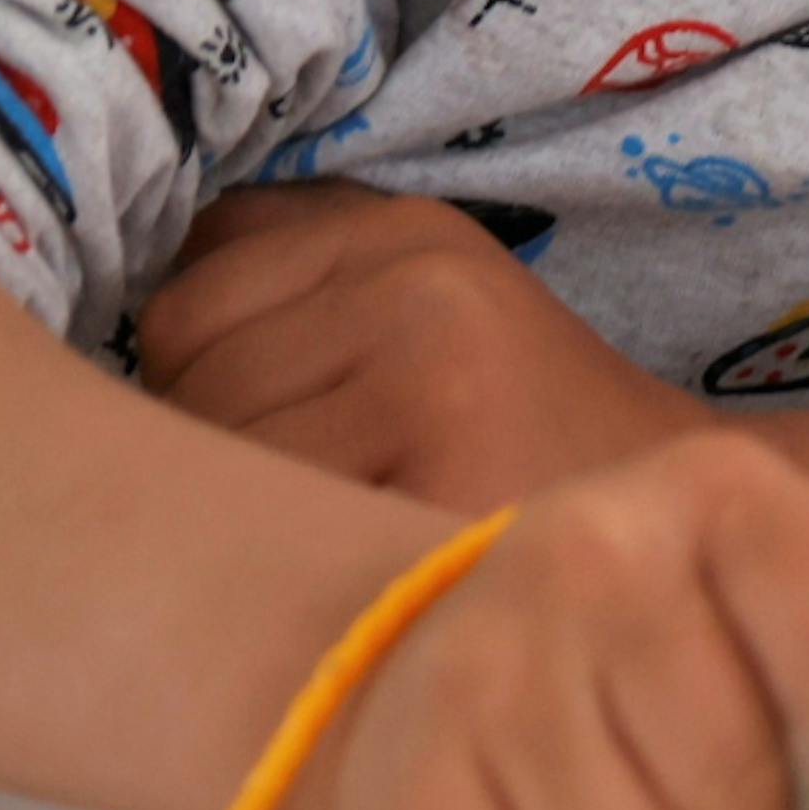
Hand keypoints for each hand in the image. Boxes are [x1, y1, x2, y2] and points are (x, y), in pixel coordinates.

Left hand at [150, 185, 709, 511]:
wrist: (673, 551)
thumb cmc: (523, 450)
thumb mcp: (430, 319)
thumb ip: (298, 283)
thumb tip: (135, 299)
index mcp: (409, 232)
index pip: (192, 287)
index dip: (197, 374)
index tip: (264, 428)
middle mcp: (414, 284)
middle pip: (184, 367)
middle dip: (203, 443)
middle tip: (295, 502)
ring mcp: (424, 379)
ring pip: (211, 445)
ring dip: (228, 508)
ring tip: (318, 539)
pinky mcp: (432, 481)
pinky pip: (266, 522)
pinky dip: (278, 562)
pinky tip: (340, 577)